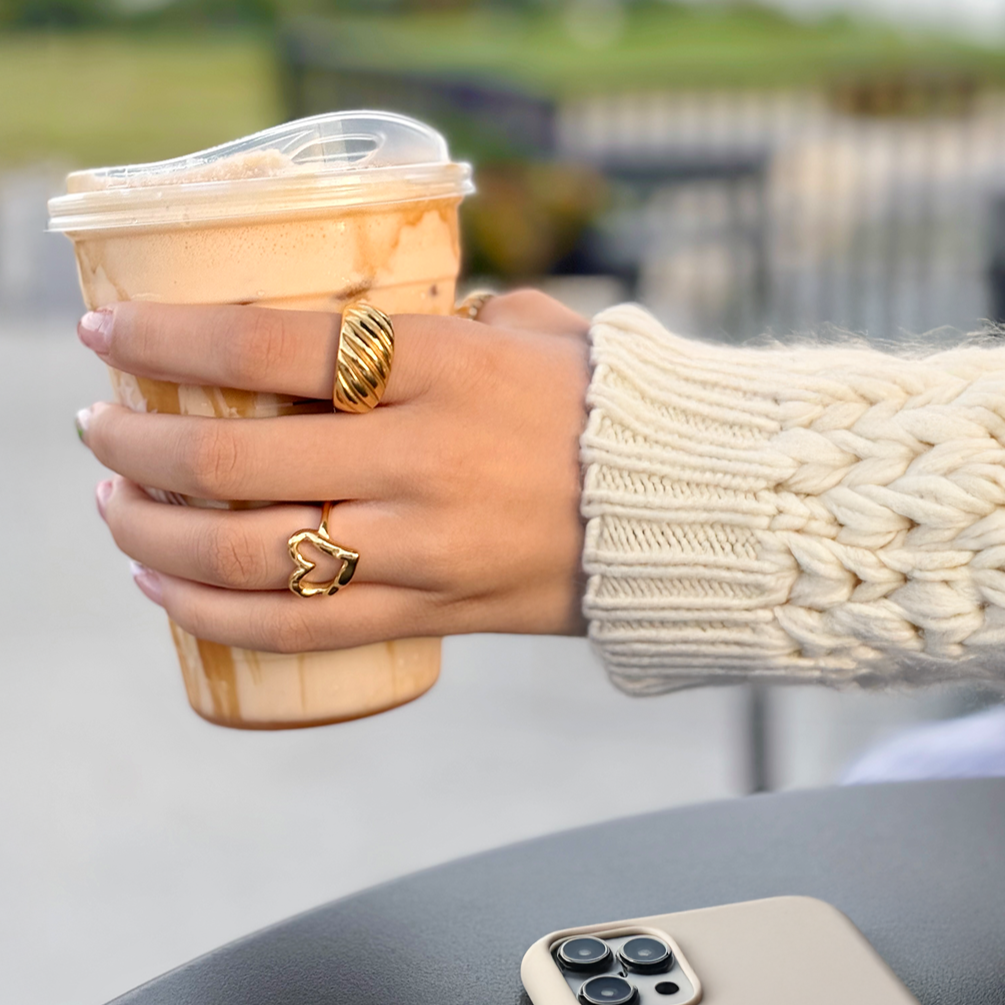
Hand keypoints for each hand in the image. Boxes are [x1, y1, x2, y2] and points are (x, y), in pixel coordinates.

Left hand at [76, 291, 590, 652]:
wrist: (687, 509)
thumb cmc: (605, 408)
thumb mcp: (531, 334)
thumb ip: (447, 320)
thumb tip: (375, 319)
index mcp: (441, 365)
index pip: (269, 342)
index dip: (167, 337)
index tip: (105, 331)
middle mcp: (420, 456)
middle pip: (233, 461)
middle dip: (135, 446)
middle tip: (96, 433)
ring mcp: (424, 546)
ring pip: (248, 559)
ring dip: (151, 538)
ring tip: (111, 514)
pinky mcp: (434, 612)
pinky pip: (302, 630)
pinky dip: (213, 616)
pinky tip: (164, 592)